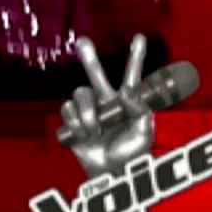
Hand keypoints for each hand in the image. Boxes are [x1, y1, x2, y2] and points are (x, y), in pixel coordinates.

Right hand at [61, 35, 155, 178]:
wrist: (112, 173)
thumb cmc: (132, 154)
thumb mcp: (144, 132)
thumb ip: (139, 109)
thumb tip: (125, 90)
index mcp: (127, 102)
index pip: (132, 76)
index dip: (135, 57)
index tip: (140, 38)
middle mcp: (107, 102)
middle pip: (95, 74)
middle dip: (89, 58)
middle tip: (83, 41)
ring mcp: (89, 111)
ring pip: (80, 94)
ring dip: (86, 112)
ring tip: (93, 129)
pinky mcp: (73, 121)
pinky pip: (68, 111)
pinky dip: (76, 123)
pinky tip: (84, 134)